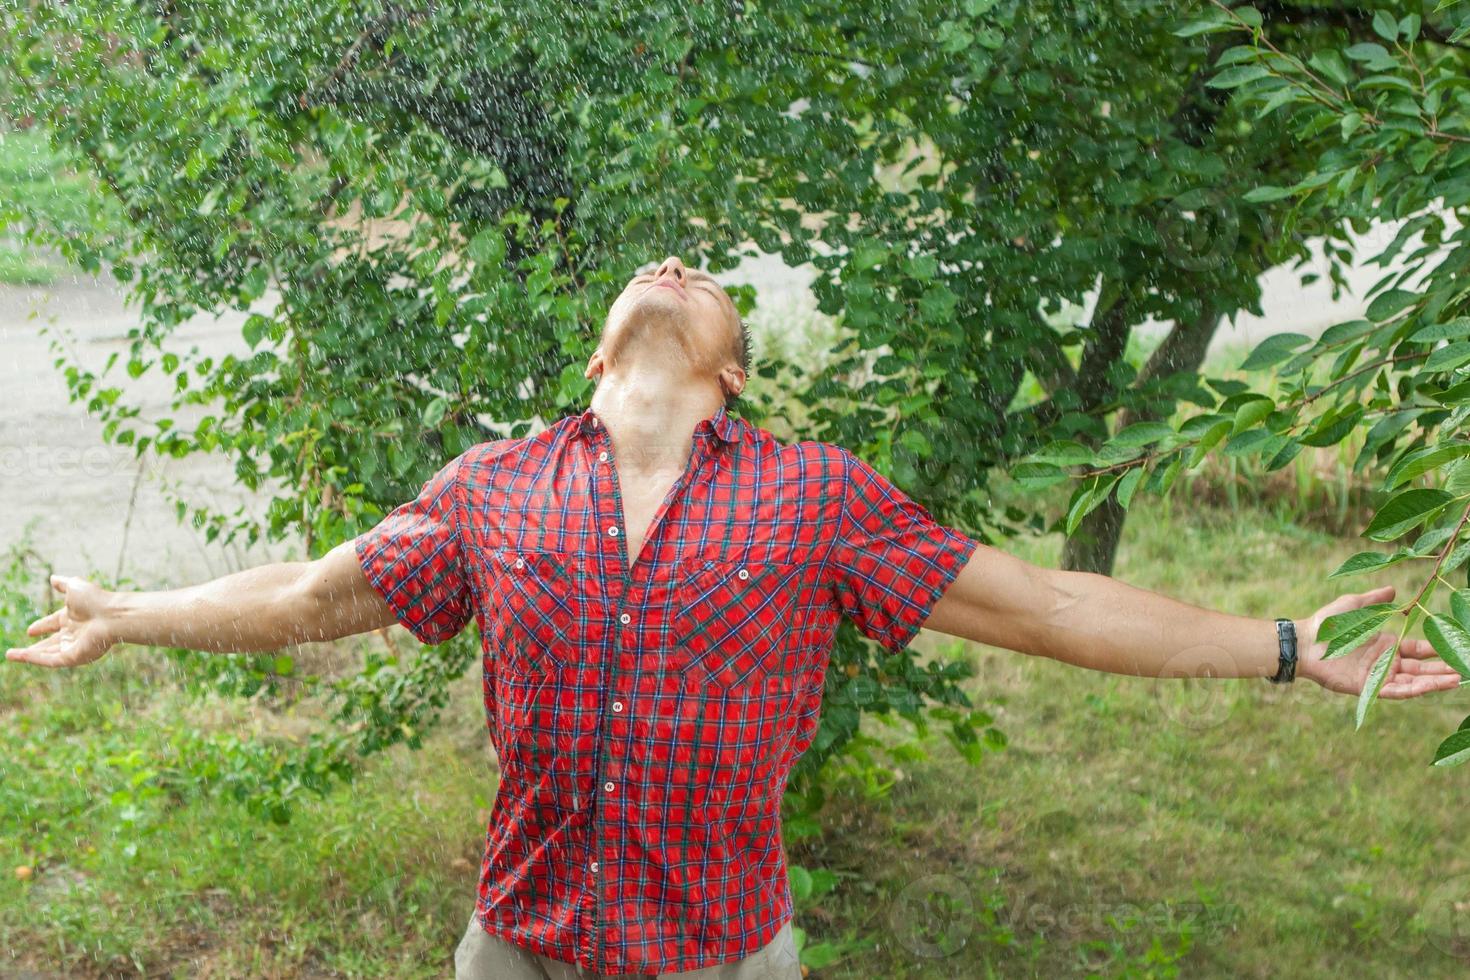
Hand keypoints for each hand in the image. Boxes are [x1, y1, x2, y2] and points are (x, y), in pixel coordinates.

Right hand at [4, 575, 117, 668]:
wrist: (112, 615)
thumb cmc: (97, 600)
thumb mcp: (75, 587)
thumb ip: (63, 584)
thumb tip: (53, 578)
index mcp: (74, 617)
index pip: (54, 624)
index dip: (41, 626)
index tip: (30, 630)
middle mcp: (74, 633)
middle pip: (50, 643)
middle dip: (34, 647)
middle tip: (16, 651)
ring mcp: (74, 646)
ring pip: (47, 654)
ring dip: (28, 655)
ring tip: (10, 655)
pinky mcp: (74, 657)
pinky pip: (50, 660)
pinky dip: (34, 658)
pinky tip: (19, 656)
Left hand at [1297, 585, 1461, 698]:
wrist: (1304, 641)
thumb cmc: (1326, 623)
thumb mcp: (1354, 605)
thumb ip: (1375, 599)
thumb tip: (1394, 589)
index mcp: (1385, 645)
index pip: (1418, 650)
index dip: (1436, 651)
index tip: (1455, 648)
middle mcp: (1384, 662)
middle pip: (1420, 669)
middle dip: (1442, 670)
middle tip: (1463, 670)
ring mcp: (1376, 676)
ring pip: (1412, 682)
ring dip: (1434, 682)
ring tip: (1456, 680)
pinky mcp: (1367, 688)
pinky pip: (1394, 691)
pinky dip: (1413, 690)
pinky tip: (1430, 687)